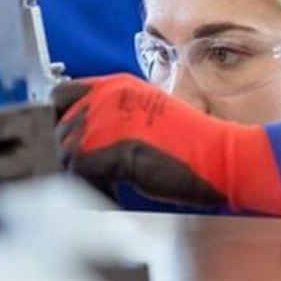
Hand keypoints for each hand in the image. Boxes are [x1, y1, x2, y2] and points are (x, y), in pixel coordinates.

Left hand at [53, 74, 280, 213]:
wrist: (223, 159)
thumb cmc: (190, 148)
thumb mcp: (145, 121)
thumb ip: (111, 123)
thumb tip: (79, 145)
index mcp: (116, 85)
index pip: (61, 94)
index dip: (57, 122)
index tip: (65, 146)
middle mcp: (109, 96)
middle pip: (59, 127)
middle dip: (68, 157)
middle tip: (89, 177)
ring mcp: (111, 119)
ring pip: (66, 151)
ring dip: (80, 176)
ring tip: (106, 188)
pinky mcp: (117, 146)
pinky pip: (81, 171)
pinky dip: (93, 188)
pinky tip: (113, 194)